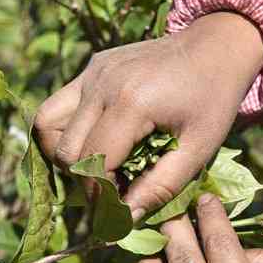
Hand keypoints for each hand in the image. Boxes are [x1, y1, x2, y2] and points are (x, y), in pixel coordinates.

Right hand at [35, 12, 262, 218]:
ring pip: (47, 124)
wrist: (215, 45)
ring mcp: (92, 72)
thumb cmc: (213, 98)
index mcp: (131, 102)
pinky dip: (67, 130)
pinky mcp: (91, 67)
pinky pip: (59, 105)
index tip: (118, 210)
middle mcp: (101, 83)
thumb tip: (125, 217)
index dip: (100, 196)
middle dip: (83, 180)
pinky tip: (95, 140)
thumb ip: (161, 186)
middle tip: (111, 190)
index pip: (93, 164)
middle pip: (65, 149)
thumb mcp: (199, 149)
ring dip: (64, 154)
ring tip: (95, 166)